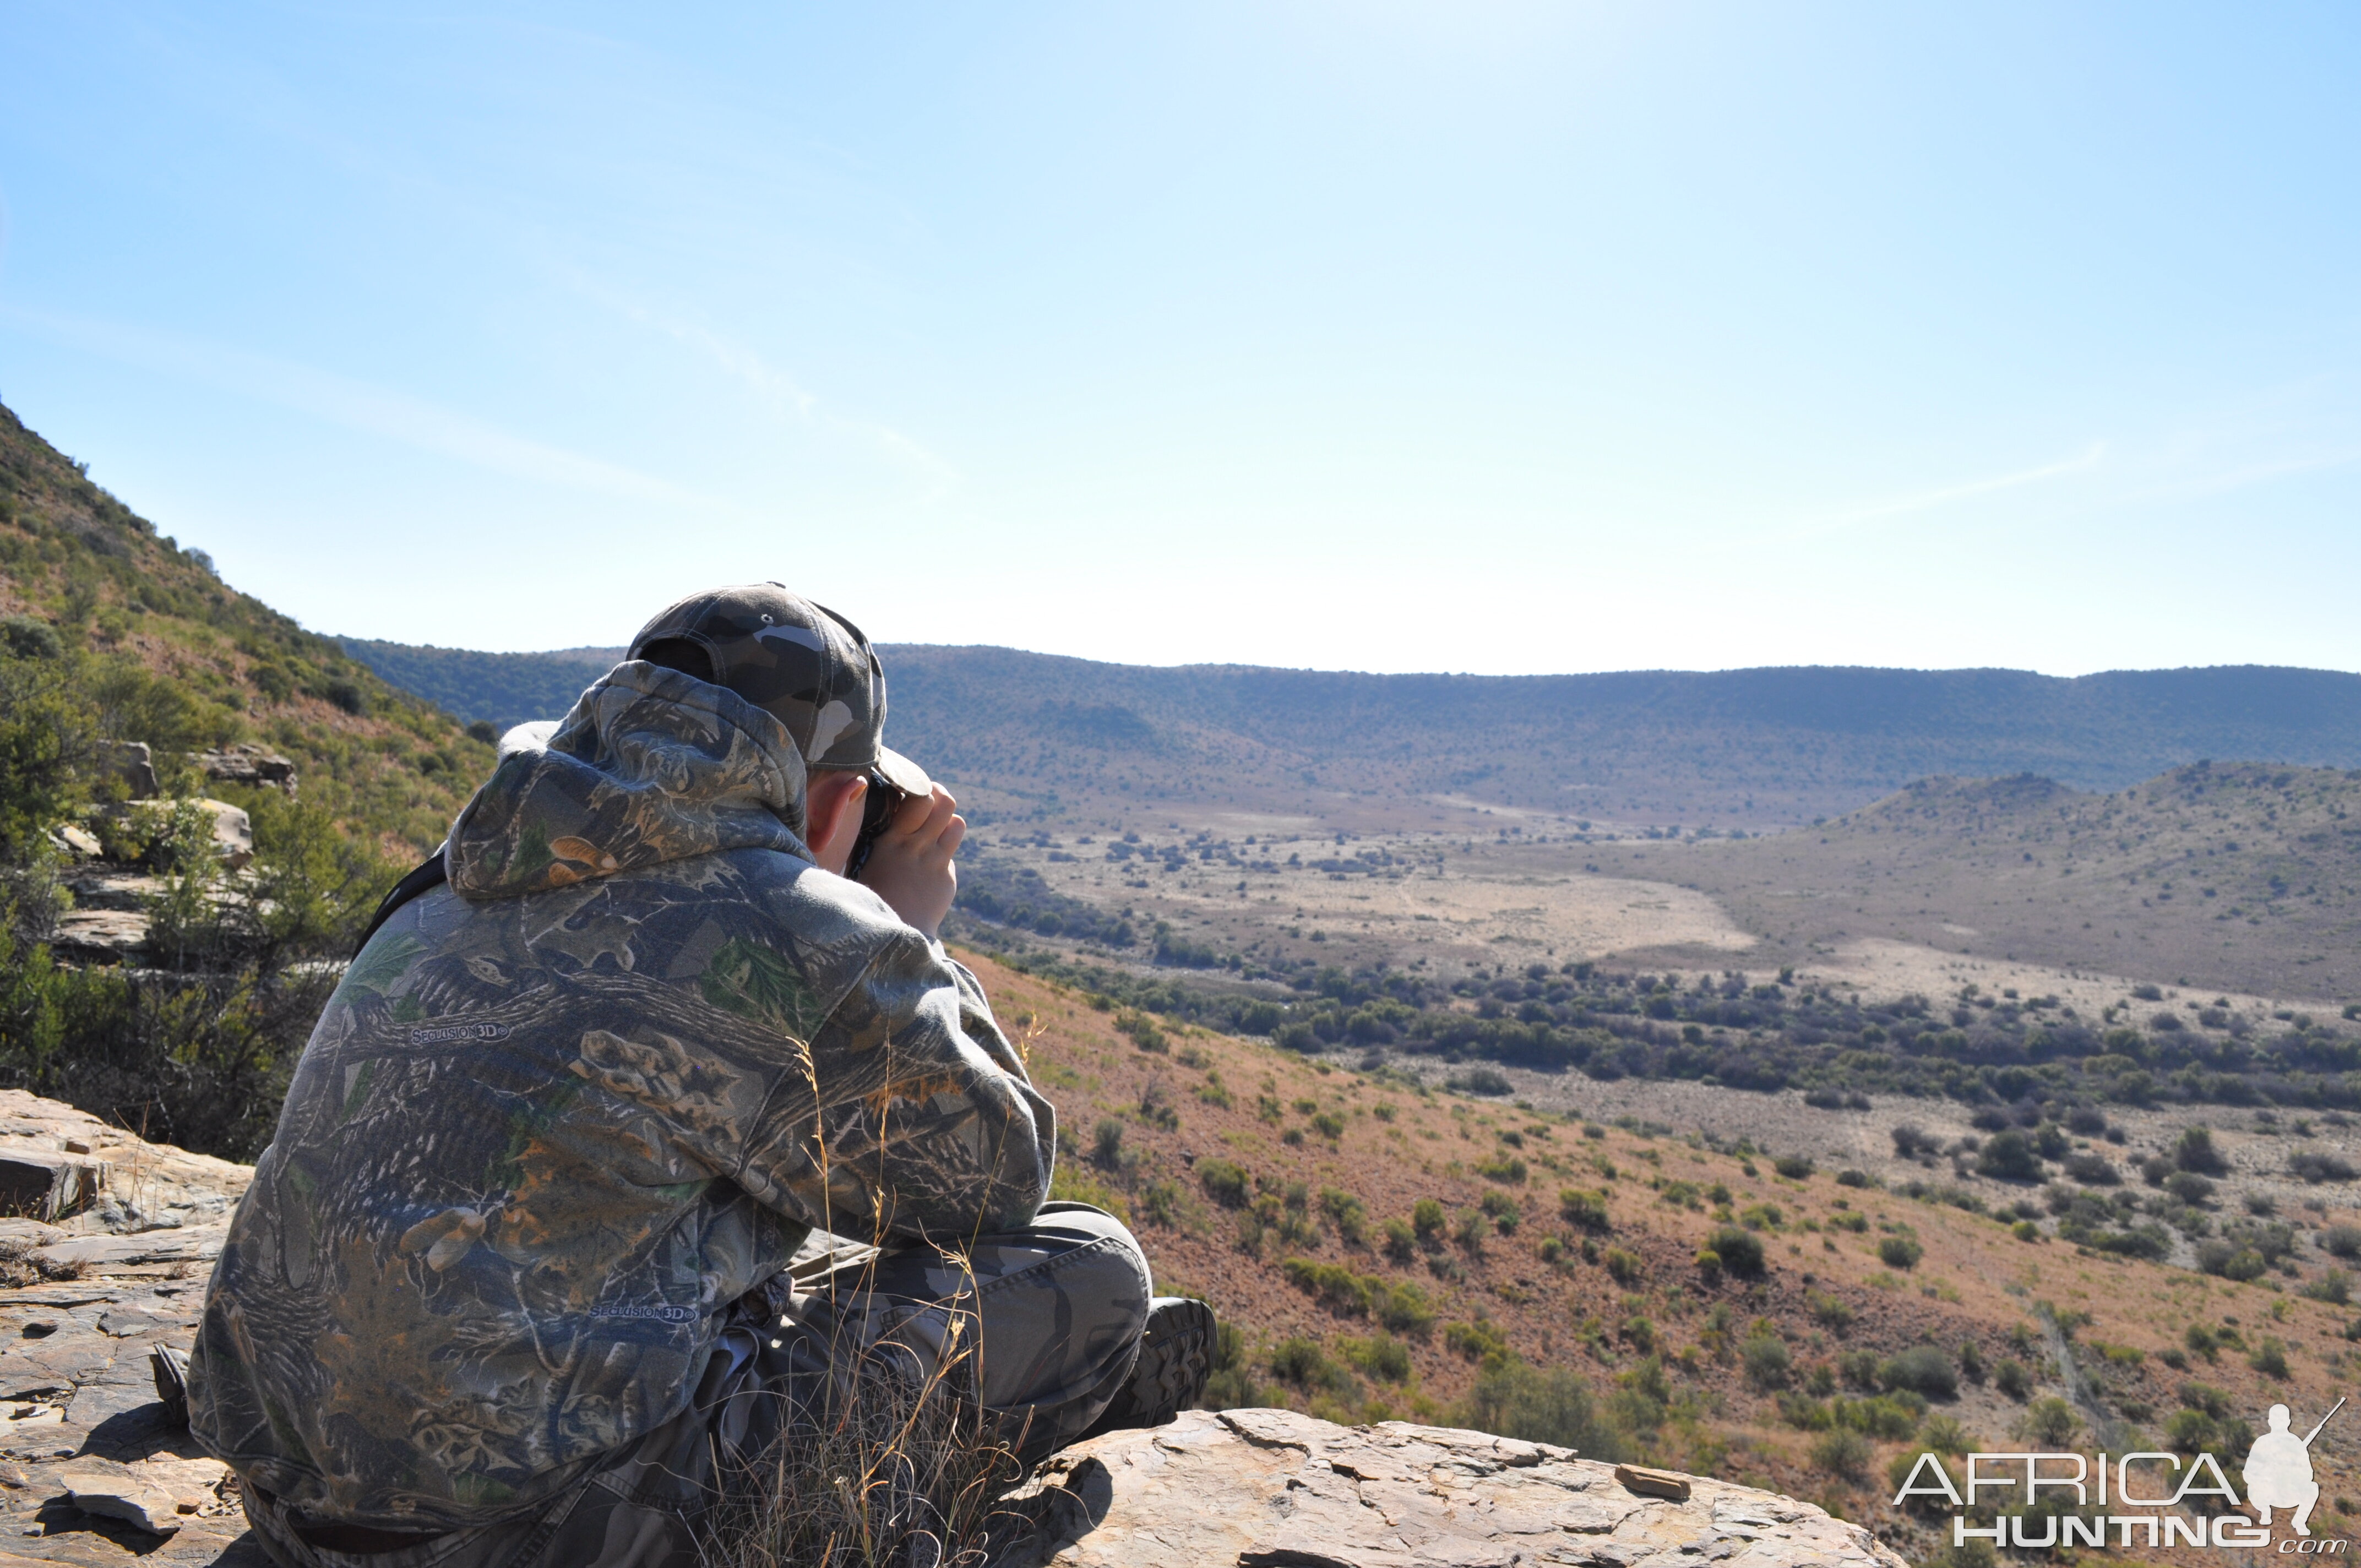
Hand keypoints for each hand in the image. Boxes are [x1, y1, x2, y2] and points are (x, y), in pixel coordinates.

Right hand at [856, 783, 963, 938]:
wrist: (889, 931)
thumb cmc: (870, 894)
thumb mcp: (866, 861)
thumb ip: (881, 837)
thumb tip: (887, 813)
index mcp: (892, 840)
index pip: (918, 799)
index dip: (923, 789)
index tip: (917, 791)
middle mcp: (917, 847)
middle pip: (945, 804)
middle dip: (941, 796)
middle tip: (934, 800)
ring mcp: (935, 863)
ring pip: (957, 823)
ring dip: (949, 822)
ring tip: (937, 827)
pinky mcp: (947, 878)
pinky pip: (951, 853)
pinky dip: (943, 851)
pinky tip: (929, 863)